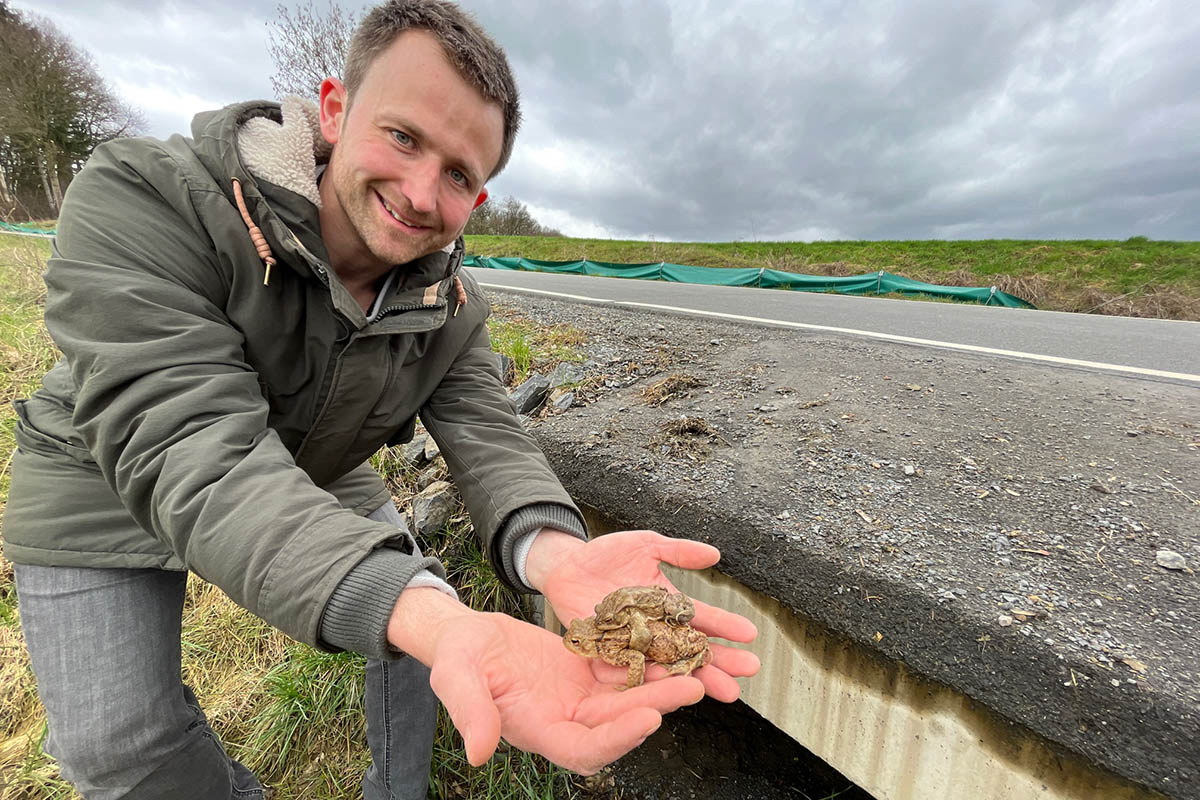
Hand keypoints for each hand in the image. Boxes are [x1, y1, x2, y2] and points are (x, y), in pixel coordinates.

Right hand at [389, 588, 704, 773]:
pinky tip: (671, 648)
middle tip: (692, 687)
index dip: (617, 740)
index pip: (584, 749)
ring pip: (626, 700)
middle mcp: (564, 721)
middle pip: (617, 724)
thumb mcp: (456, 678)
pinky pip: (621, 673)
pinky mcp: (585, 675)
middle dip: (655, 708)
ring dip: (660, 688)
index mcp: (537, 730)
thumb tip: (478, 754)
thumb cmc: (456, 658)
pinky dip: (646, 665)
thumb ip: (471, 713)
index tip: (648, 720)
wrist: (466, 637)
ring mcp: (577, 699)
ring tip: (695, 671)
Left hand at [529, 529, 759, 701]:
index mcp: (668, 605)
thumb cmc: (605, 555)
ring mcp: (633, 643)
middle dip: (721, 661)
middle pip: (692, 649)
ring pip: (666, 665)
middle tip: (747, 673)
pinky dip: (647, 679)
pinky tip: (665, 688)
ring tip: (718, 689)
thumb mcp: (646, 545)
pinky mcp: (608, 652)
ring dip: (692, 678)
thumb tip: (715, 554)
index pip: (702, 618)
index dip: (725, 625)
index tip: (750, 634)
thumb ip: (678, 551)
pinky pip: (629, 668)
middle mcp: (655, 629)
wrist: (565, 566)